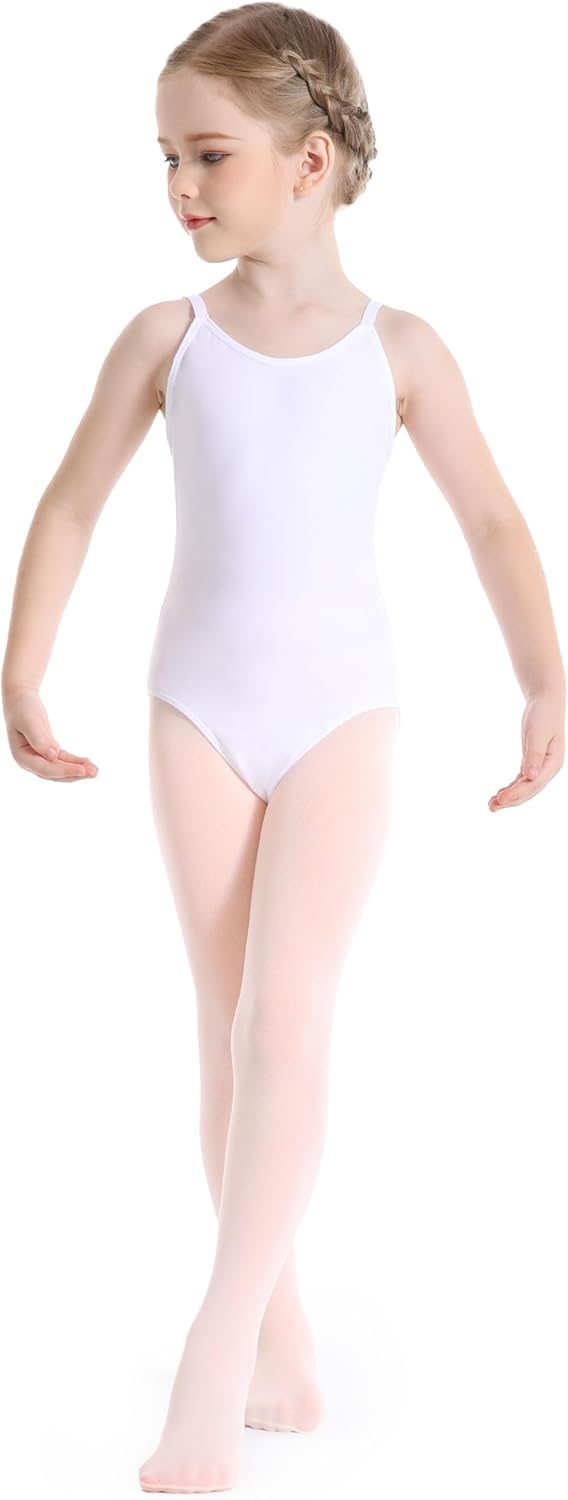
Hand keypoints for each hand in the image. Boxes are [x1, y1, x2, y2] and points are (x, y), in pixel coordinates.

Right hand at [3, 685, 97, 781]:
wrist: (20, 699)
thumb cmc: (23, 708)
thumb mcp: (30, 721)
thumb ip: (39, 739)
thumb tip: (52, 757)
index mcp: (22, 757)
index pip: (45, 769)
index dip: (64, 771)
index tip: (82, 770)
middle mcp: (30, 762)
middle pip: (55, 773)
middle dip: (75, 773)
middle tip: (95, 772)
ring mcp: (39, 758)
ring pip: (61, 768)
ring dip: (78, 769)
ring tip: (95, 770)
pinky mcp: (48, 752)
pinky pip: (63, 760)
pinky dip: (75, 762)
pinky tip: (88, 762)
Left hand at [488, 689, 564, 811]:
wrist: (546, 703)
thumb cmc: (543, 715)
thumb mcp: (537, 733)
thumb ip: (534, 755)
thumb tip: (529, 776)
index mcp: (552, 763)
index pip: (533, 784)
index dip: (517, 793)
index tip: (500, 798)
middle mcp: (548, 769)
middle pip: (529, 790)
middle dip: (511, 800)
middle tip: (491, 807)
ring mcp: (541, 767)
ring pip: (525, 788)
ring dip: (510, 797)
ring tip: (491, 805)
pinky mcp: (532, 763)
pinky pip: (522, 780)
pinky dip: (511, 788)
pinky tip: (500, 794)